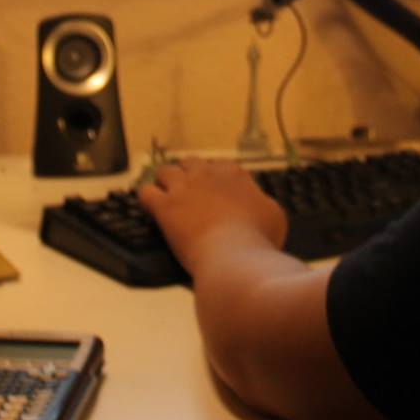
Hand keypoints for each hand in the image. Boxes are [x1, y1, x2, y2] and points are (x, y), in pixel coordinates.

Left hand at [137, 159, 287, 273]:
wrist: (234, 256)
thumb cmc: (259, 240)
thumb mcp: (274, 217)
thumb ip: (262, 204)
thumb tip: (257, 204)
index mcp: (234, 174)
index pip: (220, 167)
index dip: (215, 180)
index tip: (214, 194)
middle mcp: (207, 174)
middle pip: (191, 163)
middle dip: (188, 175)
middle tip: (188, 193)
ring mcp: (184, 188)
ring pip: (165, 171)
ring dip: (164, 182)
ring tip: (164, 196)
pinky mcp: (165, 206)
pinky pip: (145, 193)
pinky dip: (145, 200)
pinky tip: (148, 208)